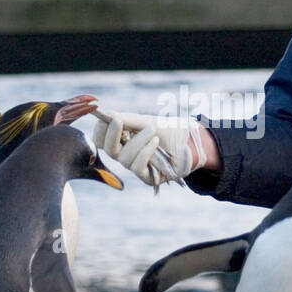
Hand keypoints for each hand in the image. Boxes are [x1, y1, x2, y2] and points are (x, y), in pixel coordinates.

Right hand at [92, 111, 207, 187]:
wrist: (190, 142)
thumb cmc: (169, 130)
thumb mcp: (146, 121)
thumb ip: (126, 119)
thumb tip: (105, 114)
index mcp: (122, 140)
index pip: (101, 139)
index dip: (101, 130)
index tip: (110, 118)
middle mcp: (126, 154)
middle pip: (107, 150)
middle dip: (112, 135)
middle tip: (118, 121)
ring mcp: (136, 166)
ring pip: (124, 158)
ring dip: (137, 141)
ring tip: (152, 131)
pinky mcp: (147, 177)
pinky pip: (137, 167)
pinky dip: (145, 152)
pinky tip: (155, 142)